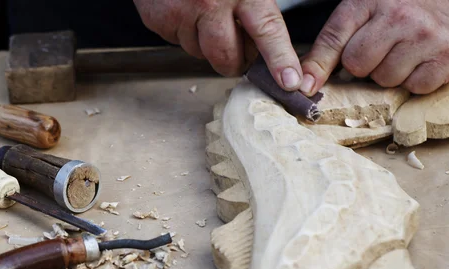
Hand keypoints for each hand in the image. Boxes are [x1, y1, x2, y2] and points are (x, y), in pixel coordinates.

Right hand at [133, 0, 303, 90]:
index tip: (289, 81)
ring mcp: (181, 14)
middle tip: (238, 48)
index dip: (279, 59)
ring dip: (206, 44)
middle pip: (227, 58)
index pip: (267, 30)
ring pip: (200, 54)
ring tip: (206, 14)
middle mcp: (210, 3)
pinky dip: (184, 33)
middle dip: (234, 61)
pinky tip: (186, 11)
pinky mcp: (158, 21)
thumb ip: (256, 6)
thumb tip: (266, 48)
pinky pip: (178, 43)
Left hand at [299, 0, 448, 95]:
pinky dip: (415, 81)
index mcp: (370, 1)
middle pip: (358, 66)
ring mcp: (426, 36)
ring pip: (385, 80)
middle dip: (364, 66)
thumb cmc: (402, 9)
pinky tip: (421, 61)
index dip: (318, 67)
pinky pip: (414, 88)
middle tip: (380, 50)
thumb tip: (305, 85)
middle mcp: (399, 16)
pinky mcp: (448, 57)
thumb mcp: (364, 11)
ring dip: (390, 74)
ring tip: (403, 53)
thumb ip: (332, 44)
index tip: (304, 88)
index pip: (334, 39)